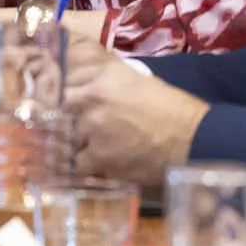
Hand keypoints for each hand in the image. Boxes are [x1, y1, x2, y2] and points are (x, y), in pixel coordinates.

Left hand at [61, 52, 209, 185]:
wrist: (195, 139)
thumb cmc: (172, 110)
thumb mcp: (137, 83)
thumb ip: (106, 81)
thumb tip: (81, 84)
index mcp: (103, 77)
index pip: (61, 80)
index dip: (54, 94)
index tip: (50, 102)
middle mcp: (93, 99)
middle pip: (55, 109)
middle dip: (56, 120)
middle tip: (57, 129)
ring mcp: (93, 128)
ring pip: (63, 138)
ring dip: (70, 145)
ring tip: (82, 150)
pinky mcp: (99, 156)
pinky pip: (75, 165)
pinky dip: (80, 168)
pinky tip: (86, 168)